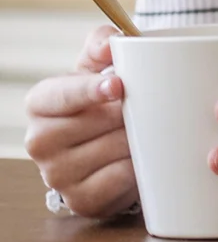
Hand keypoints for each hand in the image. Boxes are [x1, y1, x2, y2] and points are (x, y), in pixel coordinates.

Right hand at [24, 23, 136, 218]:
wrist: (110, 143)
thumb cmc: (105, 97)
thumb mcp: (99, 66)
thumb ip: (103, 44)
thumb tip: (114, 41)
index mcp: (40, 103)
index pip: (61, 95)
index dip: (89, 90)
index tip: (119, 86)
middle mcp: (39, 141)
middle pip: (95, 123)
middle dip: (130, 113)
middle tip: (155, 105)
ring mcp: (56, 175)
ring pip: (112, 150)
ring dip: (141, 138)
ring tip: (154, 128)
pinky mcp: (81, 200)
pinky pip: (121, 179)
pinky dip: (141, 167)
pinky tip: (149, 156)